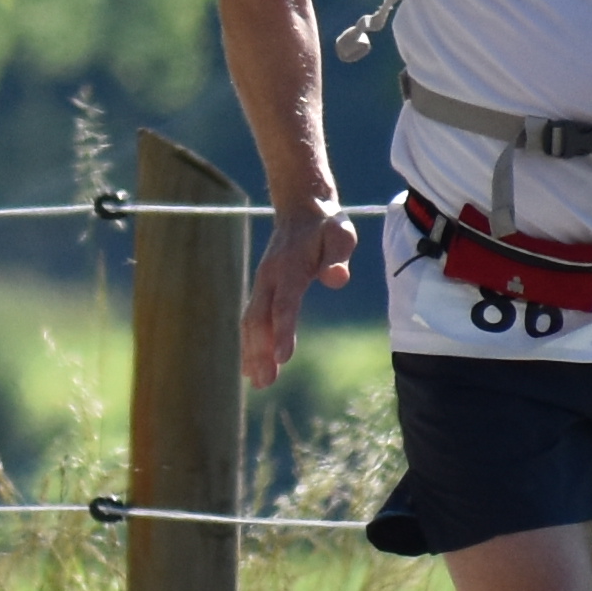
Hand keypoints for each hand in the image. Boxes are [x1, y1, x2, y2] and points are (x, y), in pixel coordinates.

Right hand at [241, 195, 362, 388]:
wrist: (301, 208)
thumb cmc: (326, 225)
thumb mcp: (341, 234)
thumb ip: (338, 257)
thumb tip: (337, 279)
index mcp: (288, 268)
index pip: (284, 305)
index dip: (283, 332)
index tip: (282, 359)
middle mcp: (269, 278)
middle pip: (260, 320)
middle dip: (260, 352)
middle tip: (264, 383)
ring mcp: (263, 284)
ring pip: (252, 322)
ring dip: (253, 352)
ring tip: (257, 382)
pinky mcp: (263, 290)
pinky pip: (252, 319)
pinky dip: (250, 343)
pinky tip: (251, 365)